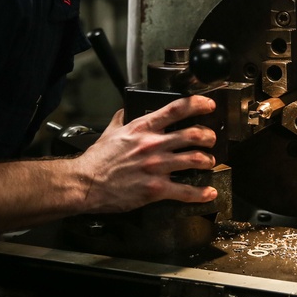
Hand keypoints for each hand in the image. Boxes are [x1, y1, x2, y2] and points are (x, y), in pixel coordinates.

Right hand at [74, 95, 217, 212]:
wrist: (85, 183)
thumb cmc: (97, 160)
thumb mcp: (110, 132)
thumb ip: (121, 119)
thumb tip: (125, 110)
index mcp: (142, 129)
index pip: (176, 109)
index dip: (197, 104)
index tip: (209, 105)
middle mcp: (152, 145)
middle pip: (192, 134)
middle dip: (208, 136)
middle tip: (211, 139)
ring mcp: (156, 167)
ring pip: (195, 159)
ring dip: (208, 160)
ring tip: (209, 161)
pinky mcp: (156, 189)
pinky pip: (185, 191)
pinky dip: (201, 192)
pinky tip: (209, 192)